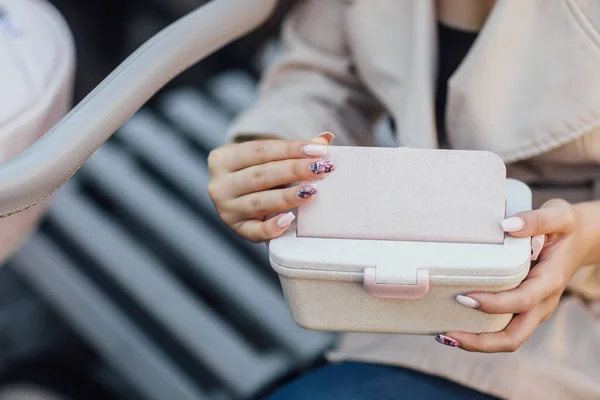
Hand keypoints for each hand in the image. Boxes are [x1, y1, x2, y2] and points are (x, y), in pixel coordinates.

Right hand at [207, 132, 334, 242]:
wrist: (238, 197)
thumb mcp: (269, 157)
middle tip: (321, 169)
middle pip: (261, 175)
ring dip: (288, 196)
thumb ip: (295, 150)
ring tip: (313, 191)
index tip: (318, 149)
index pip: (260, 150)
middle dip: (294, 171)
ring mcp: (226, 210)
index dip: (290, 149)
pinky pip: (255, 231)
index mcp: (223, 158)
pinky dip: (272, 227)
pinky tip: (290, 219)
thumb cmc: (257, 172)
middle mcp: (220, 185)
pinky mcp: (237, 230)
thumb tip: (326, 138)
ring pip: (259, 202)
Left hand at [436, 199, 585, 351]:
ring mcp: (533, 310)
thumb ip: (535, 220)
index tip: (464, 296)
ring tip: (443, 335)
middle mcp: (542, 303)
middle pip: (513, 337)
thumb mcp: (558, 215)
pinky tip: (454, 325)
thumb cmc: (565, 228)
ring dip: (476, 342)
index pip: (521, 301)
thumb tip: (506, 225)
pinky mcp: (523, 309)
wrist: (581, 240)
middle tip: (446, 333)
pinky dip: (480, 333)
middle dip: (479, 341)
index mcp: (549, 282)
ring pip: (507, 338)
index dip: (493, 303)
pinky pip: (503, 328)